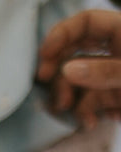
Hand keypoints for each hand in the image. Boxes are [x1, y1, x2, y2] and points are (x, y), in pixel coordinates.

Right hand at [38, 10, 120, 124]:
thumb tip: (67, 70)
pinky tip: (94, 123)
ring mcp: (112, 76)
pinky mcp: (114, 99)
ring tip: (73, 114)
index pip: (86, 22)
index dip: (62, 34)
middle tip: (44, 82)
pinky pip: (91, 102)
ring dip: (70, 98)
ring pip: (79, 81)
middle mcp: (115, 52)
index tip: (44, 55)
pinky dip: (87, 113)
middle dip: (59, 68)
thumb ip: (105, 71)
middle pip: (75, 51)